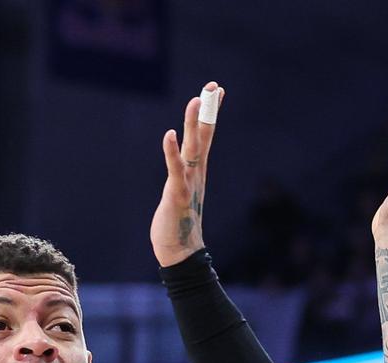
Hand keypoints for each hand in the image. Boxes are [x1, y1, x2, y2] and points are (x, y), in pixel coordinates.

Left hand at [151, 81, 223, 266]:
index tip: (217, 91)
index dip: (211, 112)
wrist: (180, 252)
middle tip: (214, 86)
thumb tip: (184, 165)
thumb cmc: (179, 222)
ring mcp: (188, 182)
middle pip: (204, 135)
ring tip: (196, 100)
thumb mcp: (183, 190)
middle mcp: (196, 172)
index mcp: (197, 170)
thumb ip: (183, 175)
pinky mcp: (178, 193)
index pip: (206, 135)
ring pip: (192, 147)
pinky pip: (175, 168)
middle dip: (208, 110)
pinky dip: (172, 151)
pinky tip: (170, 134)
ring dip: (193, 123)